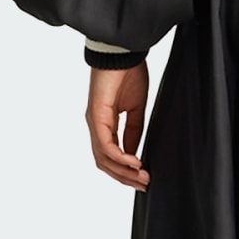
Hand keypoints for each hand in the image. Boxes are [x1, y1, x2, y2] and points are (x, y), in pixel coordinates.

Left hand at [87, 62, 149, 189]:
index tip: (144, 179)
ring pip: (103, 158)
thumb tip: (134, 154)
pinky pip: (106, 145)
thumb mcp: (136, 109)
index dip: (125, 171)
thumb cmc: (128, 75)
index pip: (110, 156)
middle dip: (125, 177)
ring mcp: (94, 122)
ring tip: (142, 177)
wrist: (122, 54)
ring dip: (123, 171)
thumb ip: (133, 132)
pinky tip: (135, 162)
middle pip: (105, 162)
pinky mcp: (96, 116)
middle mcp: (96, 126)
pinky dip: (120, 156)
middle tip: (144, 185)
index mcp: (104, 124)